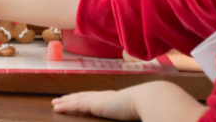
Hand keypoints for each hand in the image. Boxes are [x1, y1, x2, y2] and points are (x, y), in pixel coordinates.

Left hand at [53, 82, 208, 121]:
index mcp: (122, 101)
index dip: (92, 99)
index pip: (103, 99)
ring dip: (67, 101)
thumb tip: (152, 119)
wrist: (156, 100)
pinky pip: (77, 104)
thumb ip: (147, 118)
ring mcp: (103, 99)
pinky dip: (66, 105)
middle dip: (74, 98)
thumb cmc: (159, 111)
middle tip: (62, 100)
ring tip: (56, 102)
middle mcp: (110, 97)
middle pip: (88, 97)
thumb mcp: (150, 118)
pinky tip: (57, 106)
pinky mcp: (97, 104)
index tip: (85, 100)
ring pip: (79, 99)